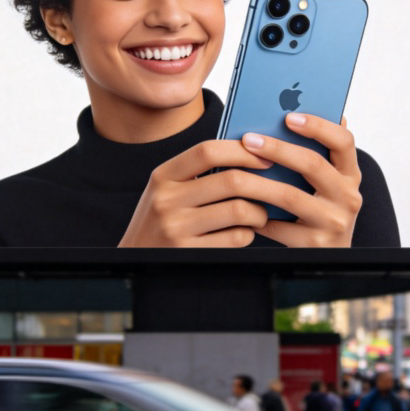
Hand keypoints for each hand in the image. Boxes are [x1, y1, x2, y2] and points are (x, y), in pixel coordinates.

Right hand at [119, 138, 273, 246]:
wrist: (135, 260)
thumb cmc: (161, 220)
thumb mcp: (167, 190)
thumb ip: (197, 173)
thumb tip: (250, 154)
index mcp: (162, 176)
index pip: (207, 151)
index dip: (242, 150)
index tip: (265, 155)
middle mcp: (166, 200)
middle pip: (231, 181)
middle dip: (263, 184)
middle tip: (275, 188)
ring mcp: (177, 228)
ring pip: (239, 210)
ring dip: (260, 212)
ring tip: (259, 214)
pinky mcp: (190, 253)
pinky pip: (236, 238)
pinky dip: (248, 234)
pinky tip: (244, 232)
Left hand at [239, 113, 362, 246]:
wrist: (329, 259)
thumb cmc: (320, 211)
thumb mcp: (327, 184)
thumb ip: (317, 154)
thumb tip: (291, 114)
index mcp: (350, 175)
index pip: (344, 142)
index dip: (318, 126)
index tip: (289, 117)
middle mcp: (348, 197)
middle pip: (312, 164)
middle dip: (277, 149)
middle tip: (248, 139)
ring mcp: (332, 222)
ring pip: (290, 196)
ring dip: (257, 181)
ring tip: (233, 171)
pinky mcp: (313, 244)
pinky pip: (277, 226)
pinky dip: (254, 214)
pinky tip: (236, 204)